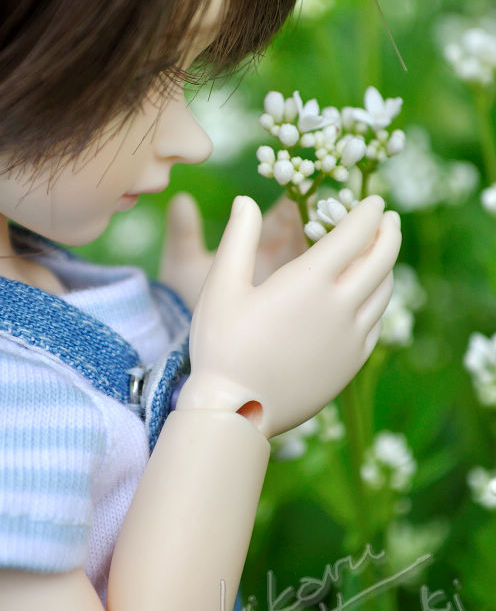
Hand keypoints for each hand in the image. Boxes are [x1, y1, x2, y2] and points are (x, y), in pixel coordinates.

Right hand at [175, 195, 400, 438]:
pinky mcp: (351, 363)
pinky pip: (376, 323)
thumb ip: (238, 238)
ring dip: (387, 265)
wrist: (238, 411)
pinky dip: (379, 300)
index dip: (368, 212)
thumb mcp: (221, 285)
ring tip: (380, 254)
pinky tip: (370, 297)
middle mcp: (340, 306)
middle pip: (381, 259)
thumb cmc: (221, 346)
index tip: (374, 200)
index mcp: (310, 281)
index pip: (354, 233)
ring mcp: (350, 338)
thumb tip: (245, 200)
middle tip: (389, 219)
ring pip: (384, 292)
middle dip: (388, 232)